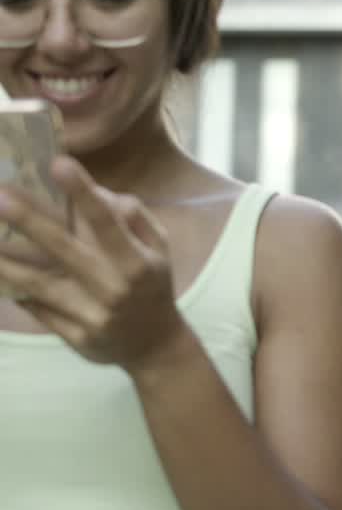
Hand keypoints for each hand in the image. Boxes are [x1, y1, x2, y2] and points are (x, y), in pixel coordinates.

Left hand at [0, 156, 187, 371]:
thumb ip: (134, 218)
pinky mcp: (76, 337)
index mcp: (137, 262)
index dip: (82, 192)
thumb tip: (98, 193)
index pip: (107, 222)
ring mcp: (93, 315)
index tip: (58, 163)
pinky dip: (13, 291)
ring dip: (4, 261)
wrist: (156, 346)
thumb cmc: (152, 287)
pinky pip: (38, 310)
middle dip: (30, 221)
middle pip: (65, 250)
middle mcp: (114, 288)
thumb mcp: (159, 250)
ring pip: (39, 284)